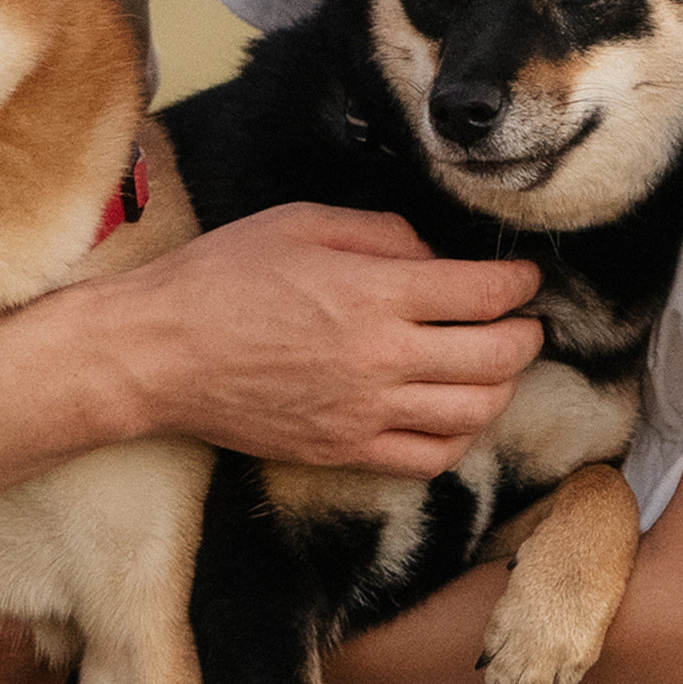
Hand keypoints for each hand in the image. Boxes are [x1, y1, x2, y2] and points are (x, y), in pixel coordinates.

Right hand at [119, 204, 543, 474]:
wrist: (157, 355)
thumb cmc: (219, 280)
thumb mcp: (300, 225)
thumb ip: (380, 234)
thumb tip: (433, 257)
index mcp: (374, 295)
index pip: (484, 294)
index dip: (520, 283)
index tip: (524, 278)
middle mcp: (381, 360)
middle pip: (497, 358)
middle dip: (525, 335)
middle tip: (522, 321)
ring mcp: (365, 414)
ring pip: (474, 413)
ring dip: (499, 387)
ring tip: (492, 366)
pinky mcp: (344, 450)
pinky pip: (430, 458)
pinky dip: (458, 437)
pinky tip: (452, 413)